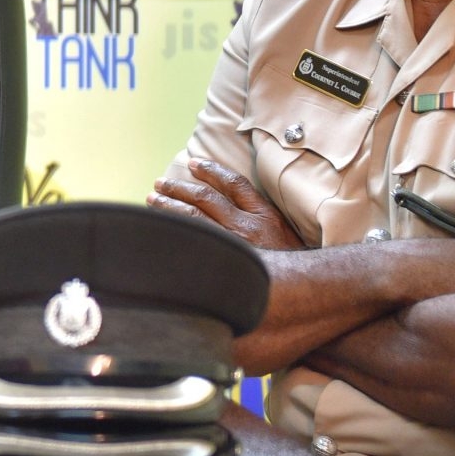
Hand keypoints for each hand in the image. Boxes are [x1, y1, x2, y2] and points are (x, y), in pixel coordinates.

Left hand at [147, 158, 304, 250]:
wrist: (301, 291)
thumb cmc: (290, 263)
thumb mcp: (283, 235)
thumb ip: (260, 217)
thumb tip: (228, 200)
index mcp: (266, 216)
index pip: (234, 184)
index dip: (212, 170)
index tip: (193, 163)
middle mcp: (248, 228)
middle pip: (206, 198)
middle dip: (179, 187)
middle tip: (161, 182)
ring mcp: (233, 246)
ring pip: (193, 218)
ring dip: (169, 206)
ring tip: (153, 198)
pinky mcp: (221, 263)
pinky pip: (192, 241)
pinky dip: (175, 231)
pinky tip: (161, 226)